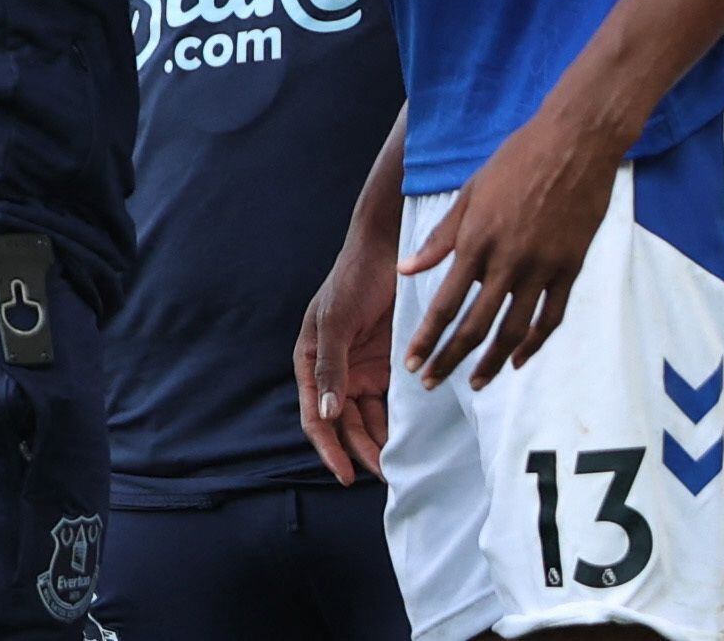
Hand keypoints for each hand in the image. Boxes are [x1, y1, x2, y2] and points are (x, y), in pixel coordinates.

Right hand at [296, 223, 394, 483]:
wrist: (388, 249)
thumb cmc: (353, 279)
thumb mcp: (337, 321)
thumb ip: (331, 367)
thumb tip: (326, 414)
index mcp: (312, 362)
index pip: (315, 417)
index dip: (329, 449)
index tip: (346, 475)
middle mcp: (335, 371)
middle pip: (344, 424)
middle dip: (360, 451)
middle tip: (385, 475)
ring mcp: (362, 369)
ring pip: (368, 419)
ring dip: (380, 442)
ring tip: (399, 465)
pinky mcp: (388, 365)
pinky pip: (390, 402)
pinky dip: (397, 422)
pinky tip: (411, 439)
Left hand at [400, 103, 625, 389]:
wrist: (575, 141)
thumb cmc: (517, 159)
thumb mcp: (470, 191)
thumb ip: (440, 236)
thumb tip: (405, 270)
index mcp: (477, 239)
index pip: (445, 303)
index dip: (427, 338)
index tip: (412, 363)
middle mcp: (507, 260)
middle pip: (475, 326)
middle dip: (449, 359)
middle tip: (432, 384)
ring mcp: (542, 267)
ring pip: (514, 330)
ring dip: (492, 363)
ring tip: (475, 383)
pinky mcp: (570, 268)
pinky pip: (551, 317)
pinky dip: (534, 343)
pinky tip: (520, 360)